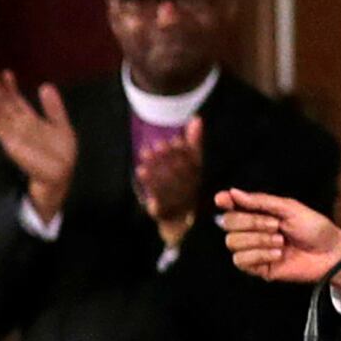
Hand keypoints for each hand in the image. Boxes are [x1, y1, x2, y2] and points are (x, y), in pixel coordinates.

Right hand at [0, 68, 78, 222]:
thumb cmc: (61, 153)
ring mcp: (13, 134)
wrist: (61, 173)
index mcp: (29, 119)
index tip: (6, 72)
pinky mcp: (12, 144)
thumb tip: (46, 85)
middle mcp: (18, 125)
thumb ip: (53, 107)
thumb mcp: (61, 124)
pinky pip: (0, 127)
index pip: (15, 100)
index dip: (9, 86)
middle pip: (2, 103)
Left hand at [134, 113, 206, 237]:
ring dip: (156, 171)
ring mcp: (179, 204)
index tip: (173, 141)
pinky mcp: (165, 214)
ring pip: (167, 186)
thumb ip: (194, 142)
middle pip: (179, 174)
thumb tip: (196, 118)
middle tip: (155, 147)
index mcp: (199, 178)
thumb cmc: (187, 186)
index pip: (193, 164)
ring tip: (143, 158)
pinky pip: (158, 201)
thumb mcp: (193, 164)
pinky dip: (150, 189)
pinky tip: (141, 175)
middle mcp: (191, 191)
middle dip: (167, 159)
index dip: (183, 153)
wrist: (181, 222)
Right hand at [216, 187, 340, 286]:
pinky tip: (278, 254)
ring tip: (280, 242)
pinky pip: (241, 260)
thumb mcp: (289, 208)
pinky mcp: (257, 268)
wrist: (329, 253)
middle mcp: (252, 231)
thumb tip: (233, 192)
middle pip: (228, 224)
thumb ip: (261, 201)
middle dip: (251, 223)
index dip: (225, 202)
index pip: (233, 207)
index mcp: (259, 213)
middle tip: (275, 225)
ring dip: (258, 240)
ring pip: (233, 243)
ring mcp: (254, 250)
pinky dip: (260, 255)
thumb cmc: (314, 228)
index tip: (222, 200)